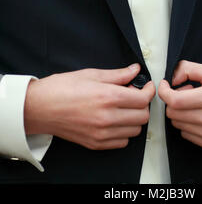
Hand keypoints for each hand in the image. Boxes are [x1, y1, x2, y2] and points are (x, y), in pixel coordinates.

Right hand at [24, 64, 154, 149]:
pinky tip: (114, 120)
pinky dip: (123, 132)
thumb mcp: (92, 74)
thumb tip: (135, 70)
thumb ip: (118, 74)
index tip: (146, 86)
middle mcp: (107, 118)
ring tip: (122, 107)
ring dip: (134, 118)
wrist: (39, 107)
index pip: (143, 99)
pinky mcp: (95, 143)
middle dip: (142, 104)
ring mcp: (101, 133)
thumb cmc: (62, 88)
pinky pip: (122, 142)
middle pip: (142, 116)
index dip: (149, 91)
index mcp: (108, 97)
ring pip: (135, 130)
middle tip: (132, 95)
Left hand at [158, 60, 201, 150]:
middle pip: (174, 113)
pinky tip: (199, 114)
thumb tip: (171, 78)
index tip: (165, 85)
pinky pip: (186, 134)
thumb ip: (188, 69)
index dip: (164, 92)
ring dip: (180, 112)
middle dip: (174, 100)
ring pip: (178, 124)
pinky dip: (187, 124)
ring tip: (195, 103)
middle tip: (187, 91)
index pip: (176, 101)